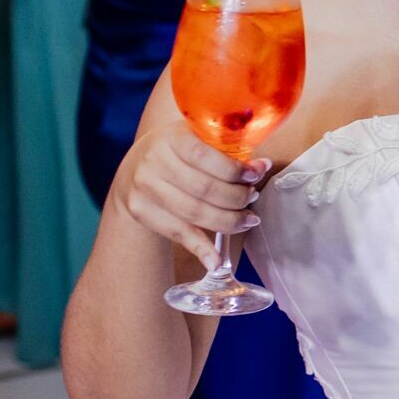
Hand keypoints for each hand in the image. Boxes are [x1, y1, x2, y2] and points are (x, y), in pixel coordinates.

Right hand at [111, 122, 266, 272]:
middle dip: (237, 198)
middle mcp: (154, 161)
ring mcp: (145, 188)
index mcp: (172, 137)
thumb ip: (228, 152)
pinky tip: (216, 261)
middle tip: (253, 199)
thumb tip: (262, 166)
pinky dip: (200, 249)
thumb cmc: (180, 152)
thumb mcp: (199, 140)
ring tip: (246, 220)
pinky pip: (177, 233)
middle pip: (204, 189)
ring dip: (227, 221)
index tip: (256, 175)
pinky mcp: (141, 211)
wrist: (136, 167)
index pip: (206, 157)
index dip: (235, 170)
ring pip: (193, 213)